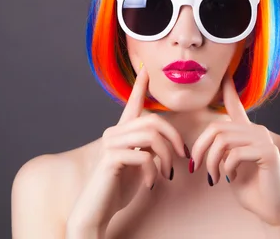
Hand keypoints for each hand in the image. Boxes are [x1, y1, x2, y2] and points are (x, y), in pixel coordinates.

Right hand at [66, 66, 186, 232]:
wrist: (97, 210)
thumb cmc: (118, 188)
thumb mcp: (139, 165)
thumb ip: (149, 149)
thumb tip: (166, 143)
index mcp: (121, 133)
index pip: (132, 104)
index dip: (139, 86)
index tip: (145, 70)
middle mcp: (114, 133)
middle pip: (153, 121)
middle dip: (174, 138)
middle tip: (182, 158)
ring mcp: (110, 145)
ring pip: (151, 136)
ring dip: (167, 157)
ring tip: (167, 174)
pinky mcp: (110, 159)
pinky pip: (144, 157)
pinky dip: (153, 172)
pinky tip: (150, 184)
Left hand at [190, 74, 279, 226]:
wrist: (273, 211)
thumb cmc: (251, 190)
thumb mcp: (228, 166)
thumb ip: (220, 150)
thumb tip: (203, 143)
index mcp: (247, 132)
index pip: (235, 106)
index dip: (229, 89)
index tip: (224, 74)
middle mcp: (257, 131)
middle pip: (216, 128)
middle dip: (200, 148)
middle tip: (196, 167)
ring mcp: (264, 139)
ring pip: (222, 140)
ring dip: (211, 162)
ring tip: (213, 178)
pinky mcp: (268, 152)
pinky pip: (234, 154)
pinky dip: (226, 168)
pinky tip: (229, 178)